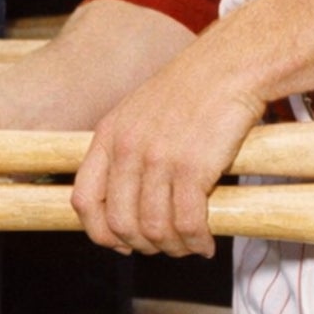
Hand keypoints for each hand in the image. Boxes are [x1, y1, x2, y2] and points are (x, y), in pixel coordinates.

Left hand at [70, 54, 263, 258]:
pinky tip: (206, 243)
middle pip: (119, 222)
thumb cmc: (193, 90)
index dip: (99, 232)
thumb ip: (127, 149)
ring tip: (189, 246)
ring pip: (153, 228)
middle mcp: (127, 149)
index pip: (84, 200)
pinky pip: (187, 223)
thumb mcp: (141, 112)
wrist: (230, 66)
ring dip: (172, 247)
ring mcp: (159, 159)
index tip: (120, 242)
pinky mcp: (192, 168)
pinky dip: (196, 241)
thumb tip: (128, 198)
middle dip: (142, 245)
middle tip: (164, 247)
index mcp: (109, 135)